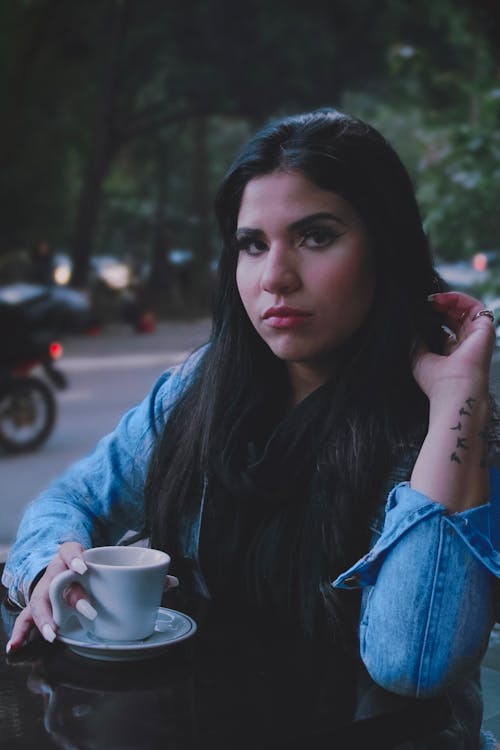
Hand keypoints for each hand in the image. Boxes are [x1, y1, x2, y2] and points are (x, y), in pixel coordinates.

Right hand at [6, 542, 180, 652]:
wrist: (63, 566)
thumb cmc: (90, 569)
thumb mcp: (108, 566)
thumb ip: (137, 574)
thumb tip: (170, 581)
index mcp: (72, 557)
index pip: (68, 549)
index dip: (74, 556)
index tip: (83, 566)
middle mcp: (55, 572)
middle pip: (57, 581)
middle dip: (71, 596)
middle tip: (87, 609)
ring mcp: (44, 590)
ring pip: (39, 602)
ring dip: (46, 619)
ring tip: (53, 633)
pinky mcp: (38, 607)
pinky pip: (25, 620)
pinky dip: (22, 633)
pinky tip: (16, 648)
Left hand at [412, 292, 495, 399]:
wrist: (453, 390)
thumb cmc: (436, 382)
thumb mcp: (419, 356)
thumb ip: (417, 338)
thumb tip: (411, 322)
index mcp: (452, 352)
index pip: (446, 327)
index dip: (433, 316)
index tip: (420, 311)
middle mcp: (466, 344)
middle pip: (455, 316)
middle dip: (439, 306)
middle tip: (424, 303)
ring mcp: (476, 336)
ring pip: (465, 309)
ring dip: (448, 300)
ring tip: (431, 300)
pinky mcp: (485, 328)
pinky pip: (475, 306)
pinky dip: (458, 298)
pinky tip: (441, 300)